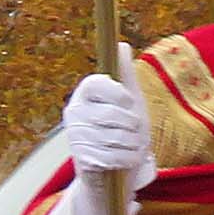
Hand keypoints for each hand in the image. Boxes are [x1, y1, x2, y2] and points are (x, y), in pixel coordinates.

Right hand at [63, 44, 150, 181]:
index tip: (130, 102)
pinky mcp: (81, 158)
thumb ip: (126, 75)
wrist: (115, 170)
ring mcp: (76, 135)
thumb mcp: (131, 101)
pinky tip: (129, 159)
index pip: (96, 84)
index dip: (118, 93)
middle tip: (138, 132)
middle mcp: (75, 111)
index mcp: (85, 93)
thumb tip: (121, 44)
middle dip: (134, 126)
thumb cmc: (125, 130)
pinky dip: (128, 159)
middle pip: (112, 114)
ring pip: (115, 137)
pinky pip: (111, 157)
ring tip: (135, 146)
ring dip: (134, 145)